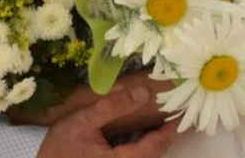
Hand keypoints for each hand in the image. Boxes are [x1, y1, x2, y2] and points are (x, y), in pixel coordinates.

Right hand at [10, 70, 171, 135]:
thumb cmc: (61, 147)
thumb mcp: (84, 121)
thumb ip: (113, 107)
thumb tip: (143, 93)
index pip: (154, 146)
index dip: (170, 129)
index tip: (183, 113)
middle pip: (154, 155)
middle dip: (167, 135)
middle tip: (179, 113)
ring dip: (157, 141)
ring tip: (165, 120)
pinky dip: (145, 146)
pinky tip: (144, 133)